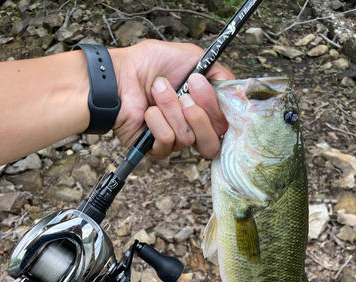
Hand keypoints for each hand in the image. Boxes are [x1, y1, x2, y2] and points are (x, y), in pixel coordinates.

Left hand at [110, 40, 233, 159]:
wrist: (120, 76)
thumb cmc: (150, 65)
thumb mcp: (192, 58)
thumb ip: (219, 73)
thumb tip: (235, 90)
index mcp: (203, 110)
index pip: (224, 124)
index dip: (215, 108)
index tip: (198, 84)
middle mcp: (192, 128)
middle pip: (212, 141)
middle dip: (198, 114)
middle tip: (183, 94)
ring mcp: (175, 141)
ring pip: (187, 137)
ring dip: (170, 108)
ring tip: (156, 92)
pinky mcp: (157, 149)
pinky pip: (168, 141)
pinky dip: (157, 120)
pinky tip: (147, 111)